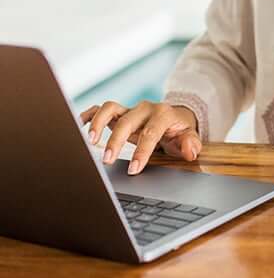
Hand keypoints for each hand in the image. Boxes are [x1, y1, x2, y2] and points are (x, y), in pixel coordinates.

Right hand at [79, 100, 201, 174]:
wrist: (176, 118)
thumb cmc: (179, 131)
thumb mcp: (190, 137)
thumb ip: (190, 144)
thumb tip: (190, 151)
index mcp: (162, 114)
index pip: (150, 133)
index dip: (141, 151)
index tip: (133, 169)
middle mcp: (144, 109)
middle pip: (127, 121)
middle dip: (116, 140)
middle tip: (107, 161)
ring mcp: (130, 109)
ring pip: (111, 108)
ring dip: (99, 122)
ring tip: (90, 140)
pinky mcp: (120, 112)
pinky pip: (102, 108)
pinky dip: (90, 114)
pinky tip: (80, 125)